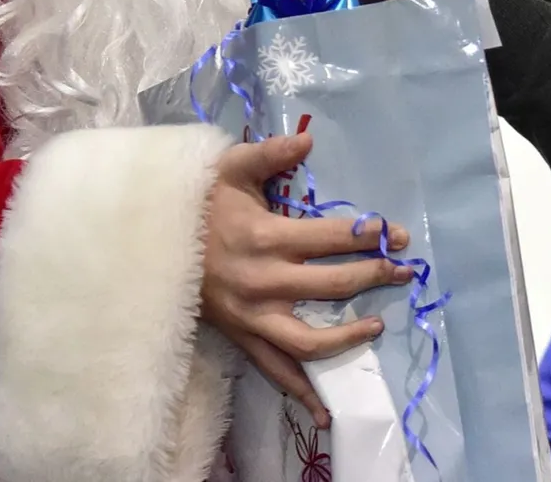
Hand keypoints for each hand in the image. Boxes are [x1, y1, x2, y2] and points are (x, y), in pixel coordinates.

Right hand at [200, 135, 414, 428]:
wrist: (146, 241)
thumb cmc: (194, 203)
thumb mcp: (227, 167)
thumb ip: (269, 154)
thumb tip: (309, 141)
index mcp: (266, 237)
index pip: (332, 239)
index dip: (369, 235)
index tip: (395, 234)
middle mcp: (264, 282)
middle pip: (333, 286)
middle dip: (375, 276)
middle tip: (403, 270)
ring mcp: (253, 317)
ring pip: (310, 340)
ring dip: (349, 336)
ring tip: (377, 326)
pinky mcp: (241, 337)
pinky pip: (274, 371)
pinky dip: (301, 393)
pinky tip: (325, 409)